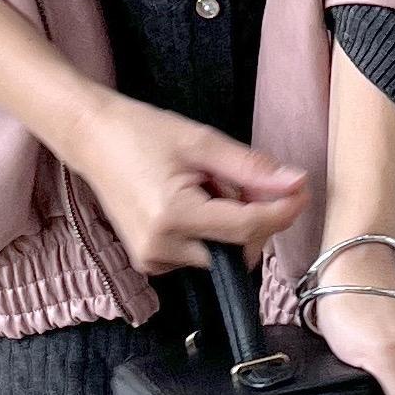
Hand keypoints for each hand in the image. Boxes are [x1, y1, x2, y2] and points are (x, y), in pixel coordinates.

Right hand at [69, 88, 309, 273]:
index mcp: (174, 216)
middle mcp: (162, 247)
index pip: (247, 228)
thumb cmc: (141, 132)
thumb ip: (251, 168)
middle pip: (237, 247)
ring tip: (202, 185)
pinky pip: (199, 255)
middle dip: (250, 216)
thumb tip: (296, 184)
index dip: (281, 212)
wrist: (92, 137)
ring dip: (228, 223)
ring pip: (220, 253)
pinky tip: (190, 201)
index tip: (302, 192)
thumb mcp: (201, 141)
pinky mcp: (149, 262)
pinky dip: (208, 232)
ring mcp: (153, 260)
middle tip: (230, 176)